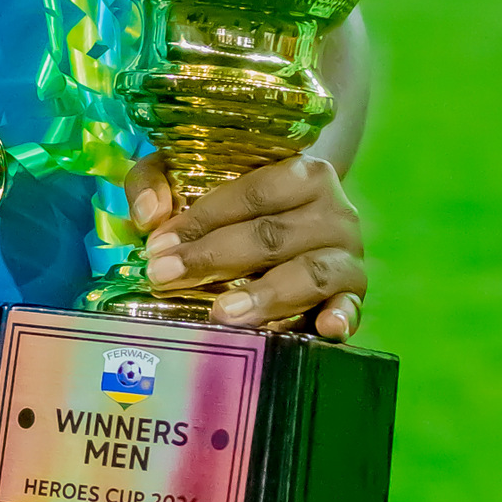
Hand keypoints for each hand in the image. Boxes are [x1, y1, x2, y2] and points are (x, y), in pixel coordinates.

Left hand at [127, 152, 367, 339]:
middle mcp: (333, 211)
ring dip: (266, 295)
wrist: (302, 222)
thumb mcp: (192, 176)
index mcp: (301, 174)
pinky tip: (325, 328)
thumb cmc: (237, 202)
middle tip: (166, 278)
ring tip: (222, 312)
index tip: (158, 247)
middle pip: (271, 235)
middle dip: (214, 259)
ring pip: (309, 273)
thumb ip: (156, 180)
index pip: (251, 194)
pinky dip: (342, 317)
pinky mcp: (353, 294)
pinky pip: (350, 306)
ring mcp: (347, 255)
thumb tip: (148, 216)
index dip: (202, 220)